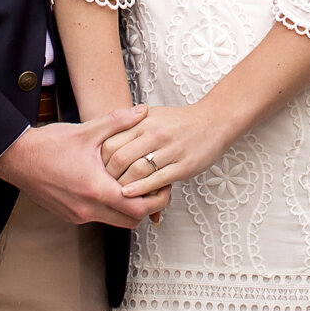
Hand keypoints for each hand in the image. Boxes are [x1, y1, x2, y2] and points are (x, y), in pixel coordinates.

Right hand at [0, 105, 171, 227]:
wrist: (16, 158)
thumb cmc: (47, 145)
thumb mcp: (87, 130)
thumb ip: (118, 121)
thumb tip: (141, 112)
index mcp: (95, 188)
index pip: (137, 207)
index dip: (156, 199)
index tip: (162, 186)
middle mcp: (87, 208)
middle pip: (130, 221)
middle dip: (146, 207)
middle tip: (153, 189)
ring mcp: (77, 215)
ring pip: (114, 221)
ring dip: (126, 208)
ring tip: (133, 186)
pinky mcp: (69, 215)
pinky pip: (98, 217)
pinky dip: (108, 207)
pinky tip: (109, 187)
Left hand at [101, 103, 236, 198]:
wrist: (213, 121)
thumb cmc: (179, 121)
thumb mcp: (152, 116)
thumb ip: (130, 125)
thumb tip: (104, 139)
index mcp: (143, 121)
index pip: (110, 142)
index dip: (99, 160)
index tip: (96, 170)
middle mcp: (155, 134)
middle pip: (120, 158)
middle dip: (108, 176)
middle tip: (103, 186)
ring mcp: (170, 150)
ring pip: (137, 170)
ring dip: (123, 185)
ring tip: (116, 193)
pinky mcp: (184, 165)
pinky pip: (158, 179)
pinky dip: (141, 189)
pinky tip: (131, 194)